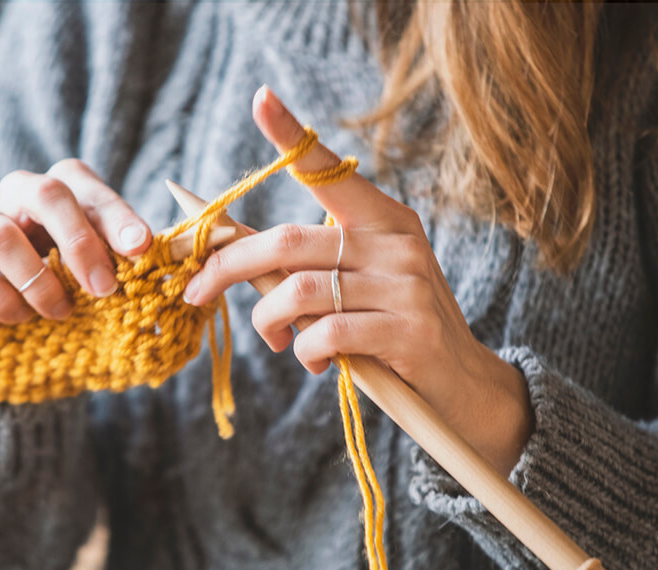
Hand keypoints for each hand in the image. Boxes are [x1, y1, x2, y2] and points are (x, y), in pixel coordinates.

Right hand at [0, 159, 150, 322]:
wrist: (15, 288)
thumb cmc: (71, 268)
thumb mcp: (104, 257)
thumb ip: (127, 255)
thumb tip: (156, 264)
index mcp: (66, 184)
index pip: (90, 188)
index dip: (117, 217)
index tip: (141, 248)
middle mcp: (22, 190)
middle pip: (47, 194)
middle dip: (80, 245)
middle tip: (103, 289)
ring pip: (1, 234)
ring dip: (36, 281)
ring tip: (60, 311)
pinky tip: (20, 315)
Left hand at [183, 86, 532, 473]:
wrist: (461, 383)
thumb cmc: (391, 327)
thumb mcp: (354, 283)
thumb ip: (303, 264)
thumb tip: (230, 248)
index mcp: (383, 218)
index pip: (330, 169)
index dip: (292, 135)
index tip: (260, 97)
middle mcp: (396, 242)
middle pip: (288, 240)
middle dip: (228, 266)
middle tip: (195, 291)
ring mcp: (407, 285)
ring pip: (300, 291)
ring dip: (267, 321)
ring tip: (274, 338)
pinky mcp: (409, 330)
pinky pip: (327, 334)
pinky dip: (303, 351)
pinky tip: (311, 360)